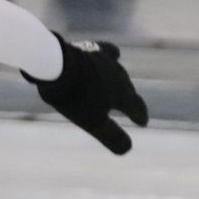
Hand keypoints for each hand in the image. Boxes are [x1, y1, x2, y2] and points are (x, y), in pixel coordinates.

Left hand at [24, 37, 148, 155]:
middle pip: (128, 89)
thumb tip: (127, 149)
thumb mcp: (92, 123)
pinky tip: (109, 56)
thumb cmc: (74, 98)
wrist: (56, 65)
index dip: (139, 116)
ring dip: (118, 81)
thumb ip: (111, 137)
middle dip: (129, 100)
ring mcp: (106, 60)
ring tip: (115, 88)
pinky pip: (107, 52)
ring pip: (117, 73)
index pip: (137, 107)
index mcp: (123, 94)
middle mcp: (120, 75)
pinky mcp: (92, 49)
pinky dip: (111, 57)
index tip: (142, 123)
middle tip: (131, 108)